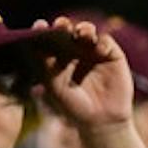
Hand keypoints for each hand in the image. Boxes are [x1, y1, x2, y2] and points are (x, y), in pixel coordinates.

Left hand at [33, 16, 133, 131]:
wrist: (101, 122)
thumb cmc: (74, 108)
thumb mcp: (55, 87)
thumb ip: (45, 67)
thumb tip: (35, 45)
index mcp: (58, 57)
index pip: (49, 39)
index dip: (44, 31)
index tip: (40, 26)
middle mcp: (75, 51)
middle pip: (68, 31)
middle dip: (64, 25)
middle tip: (61, 25)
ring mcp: (94, 52)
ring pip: (88, 31)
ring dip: (84, 29)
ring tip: (82, 33)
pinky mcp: (112, 55)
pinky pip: (106, 42)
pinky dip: (102, 42)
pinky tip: (98, 49)